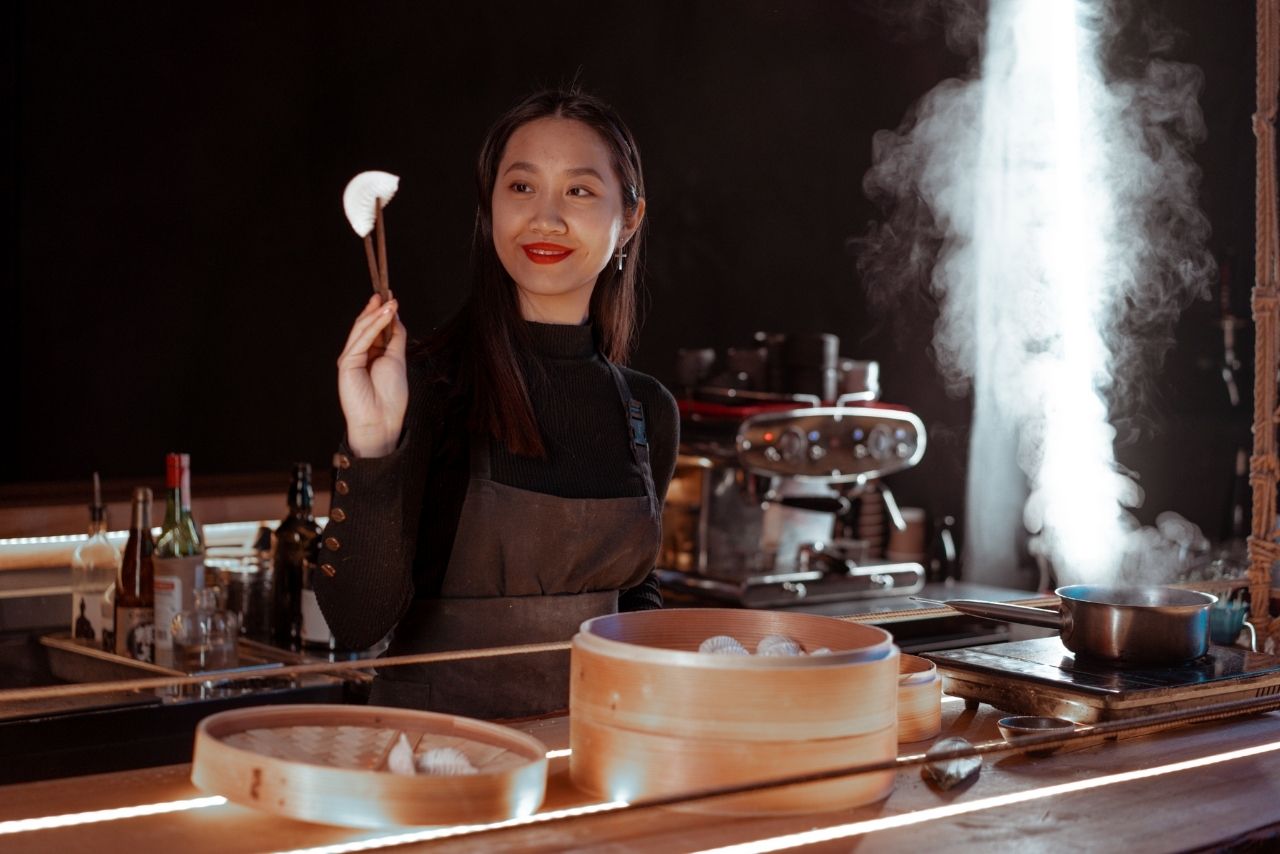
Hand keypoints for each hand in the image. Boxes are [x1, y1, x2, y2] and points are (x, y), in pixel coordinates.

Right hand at [337, 292, 407, 457]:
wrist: (381, 420)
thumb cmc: (391, 395)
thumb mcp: (397, 359)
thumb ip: (395, 338)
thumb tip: (396, 316)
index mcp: (371, 355)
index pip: (375, 329)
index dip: (382, 312)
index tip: (391, 297)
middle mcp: (359, 354)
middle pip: (366, 326)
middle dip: (377, 309)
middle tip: (388, 293)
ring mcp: (351, 358)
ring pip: (362, 330)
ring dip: (377, 314)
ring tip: (390, 301)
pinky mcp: (347, 362)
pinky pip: (362, 339)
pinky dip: (374, 325)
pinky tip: (385, 314)